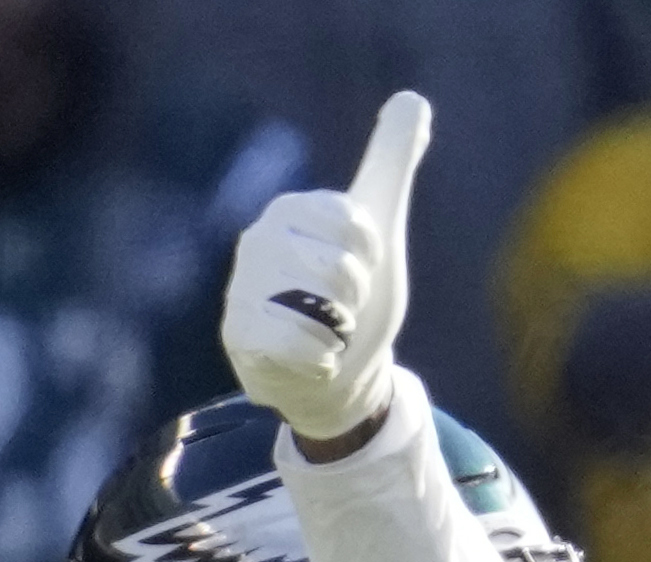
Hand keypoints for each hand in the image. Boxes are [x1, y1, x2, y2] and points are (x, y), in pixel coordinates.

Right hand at [224, 91, 428, 451]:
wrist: (335, 374)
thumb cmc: (356, 296)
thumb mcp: (381, 224)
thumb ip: (391, 162)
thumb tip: (414, 99)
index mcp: (292, 209)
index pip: (352, 224)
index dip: (370, 256)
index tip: (359, 264)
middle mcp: (258, 241)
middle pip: (339, 269)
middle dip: (355, 297)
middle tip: (340, 305)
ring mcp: (242, 287)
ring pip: (319, 308)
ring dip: (338, 331)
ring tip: (324, 330)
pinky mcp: (237, 336)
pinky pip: (297, 346)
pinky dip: (320, 360)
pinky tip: (310, 357)